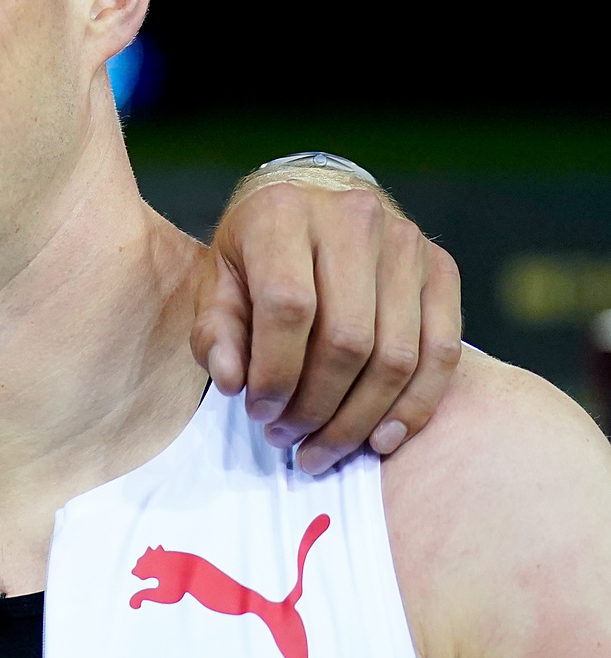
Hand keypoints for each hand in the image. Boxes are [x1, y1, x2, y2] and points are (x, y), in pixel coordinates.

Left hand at [194, 174, 461, 474]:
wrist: (308, 208)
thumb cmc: (252, 257)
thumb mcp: (215, 284)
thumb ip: (216, 332)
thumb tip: (231, 381)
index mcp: (283, 214)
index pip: (289, 307)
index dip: (275, 373)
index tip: (258, 413)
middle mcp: (354, 219)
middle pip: (348, 339)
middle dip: (315, 406)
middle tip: (286, 438)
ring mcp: (406, 243)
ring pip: (397, 355)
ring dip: (358, 418)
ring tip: (321, 448)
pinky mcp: (442, 269)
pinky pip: (442, 352)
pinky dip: (413, 406)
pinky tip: (379, 439)